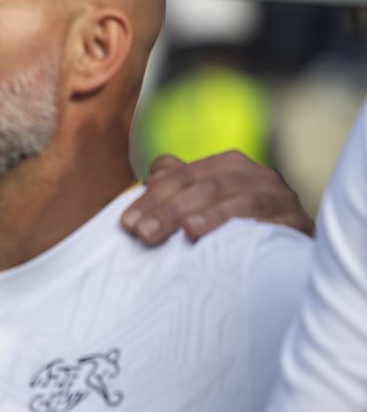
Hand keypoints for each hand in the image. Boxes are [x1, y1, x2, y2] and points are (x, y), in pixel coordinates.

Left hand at [121, 151, 314, 245]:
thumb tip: (153, 174)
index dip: (150, 198)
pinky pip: (266, 215)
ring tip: (183, 231)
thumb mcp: (205, 206)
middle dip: (169, 209)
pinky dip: (243, 222)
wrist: (295, 257)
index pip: (180, 176)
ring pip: (233, 197)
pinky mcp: (296, 218)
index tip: (126, 224)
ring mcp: (278, 194)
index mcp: (227, 165)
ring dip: (205, 214)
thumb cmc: (239, 229)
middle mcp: (253, 173)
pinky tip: (224, 236)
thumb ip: (178, 186)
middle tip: (143, 234)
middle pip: (203, 185)